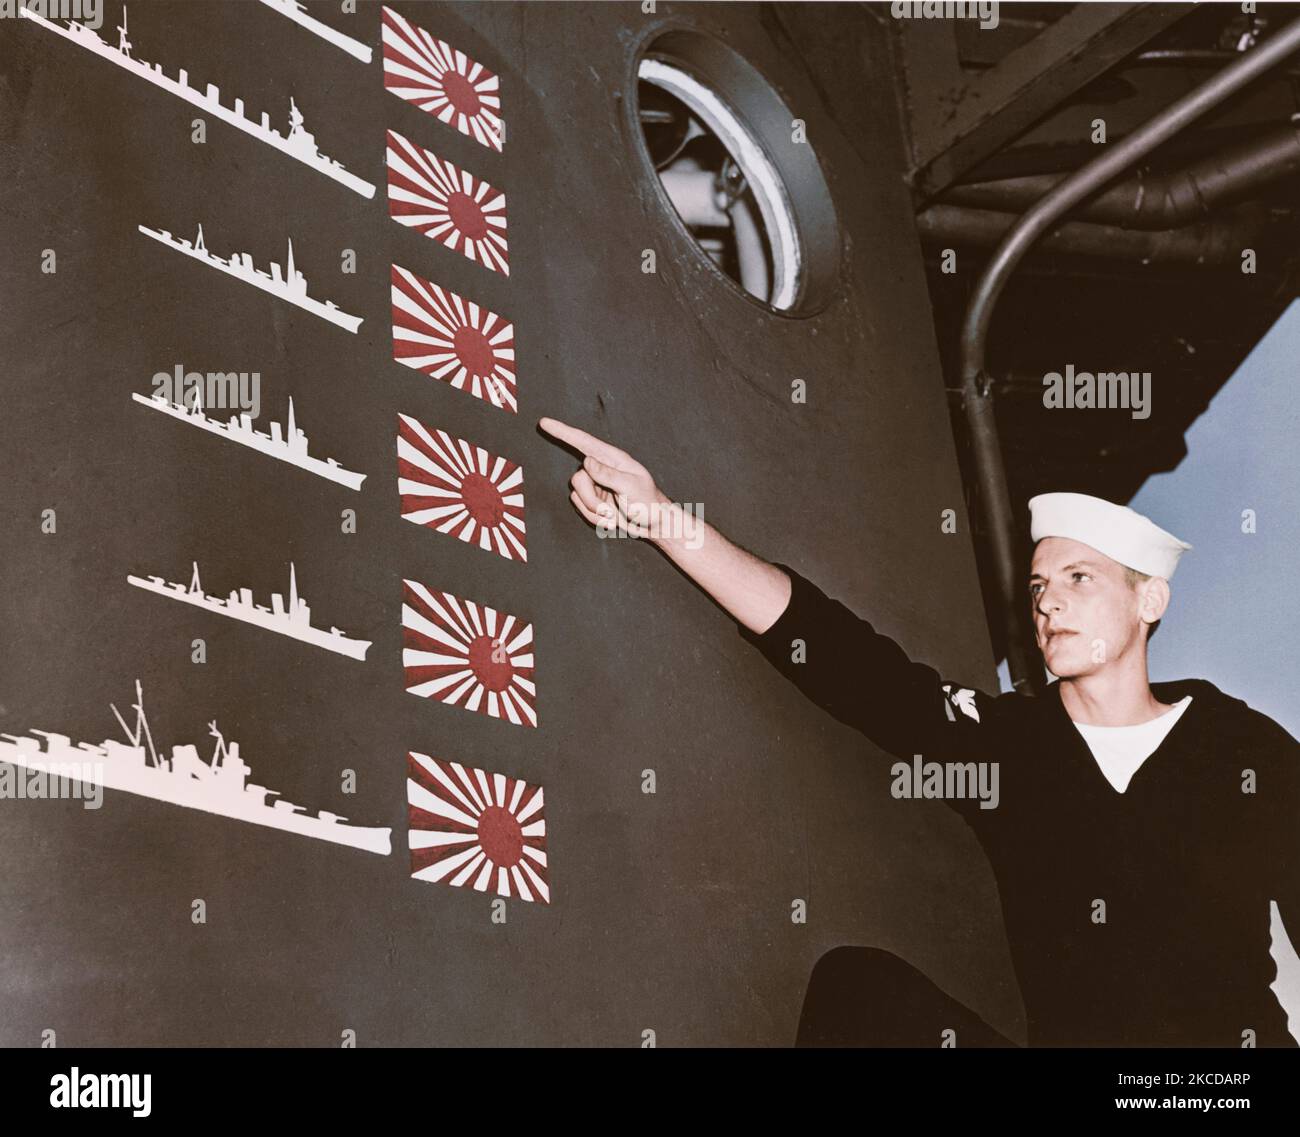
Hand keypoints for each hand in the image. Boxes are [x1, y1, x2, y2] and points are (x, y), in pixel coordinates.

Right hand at [539, 417, 667, 539]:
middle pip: (577, 480)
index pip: (582, 442)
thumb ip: (609, 475)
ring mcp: (595, 485)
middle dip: (591, 501)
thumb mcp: (632, 487)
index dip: (562, 432)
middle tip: (612, 512)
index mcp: (612, 459)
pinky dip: (595, 518)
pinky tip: (611, 518)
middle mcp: (600, 469)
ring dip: (595, 511)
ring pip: (577, 495)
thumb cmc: (648, 503)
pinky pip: (580, 507)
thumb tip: (587, 461)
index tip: (543, 423)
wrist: (653, 524)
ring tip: (614, 514)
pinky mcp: (593, 499)